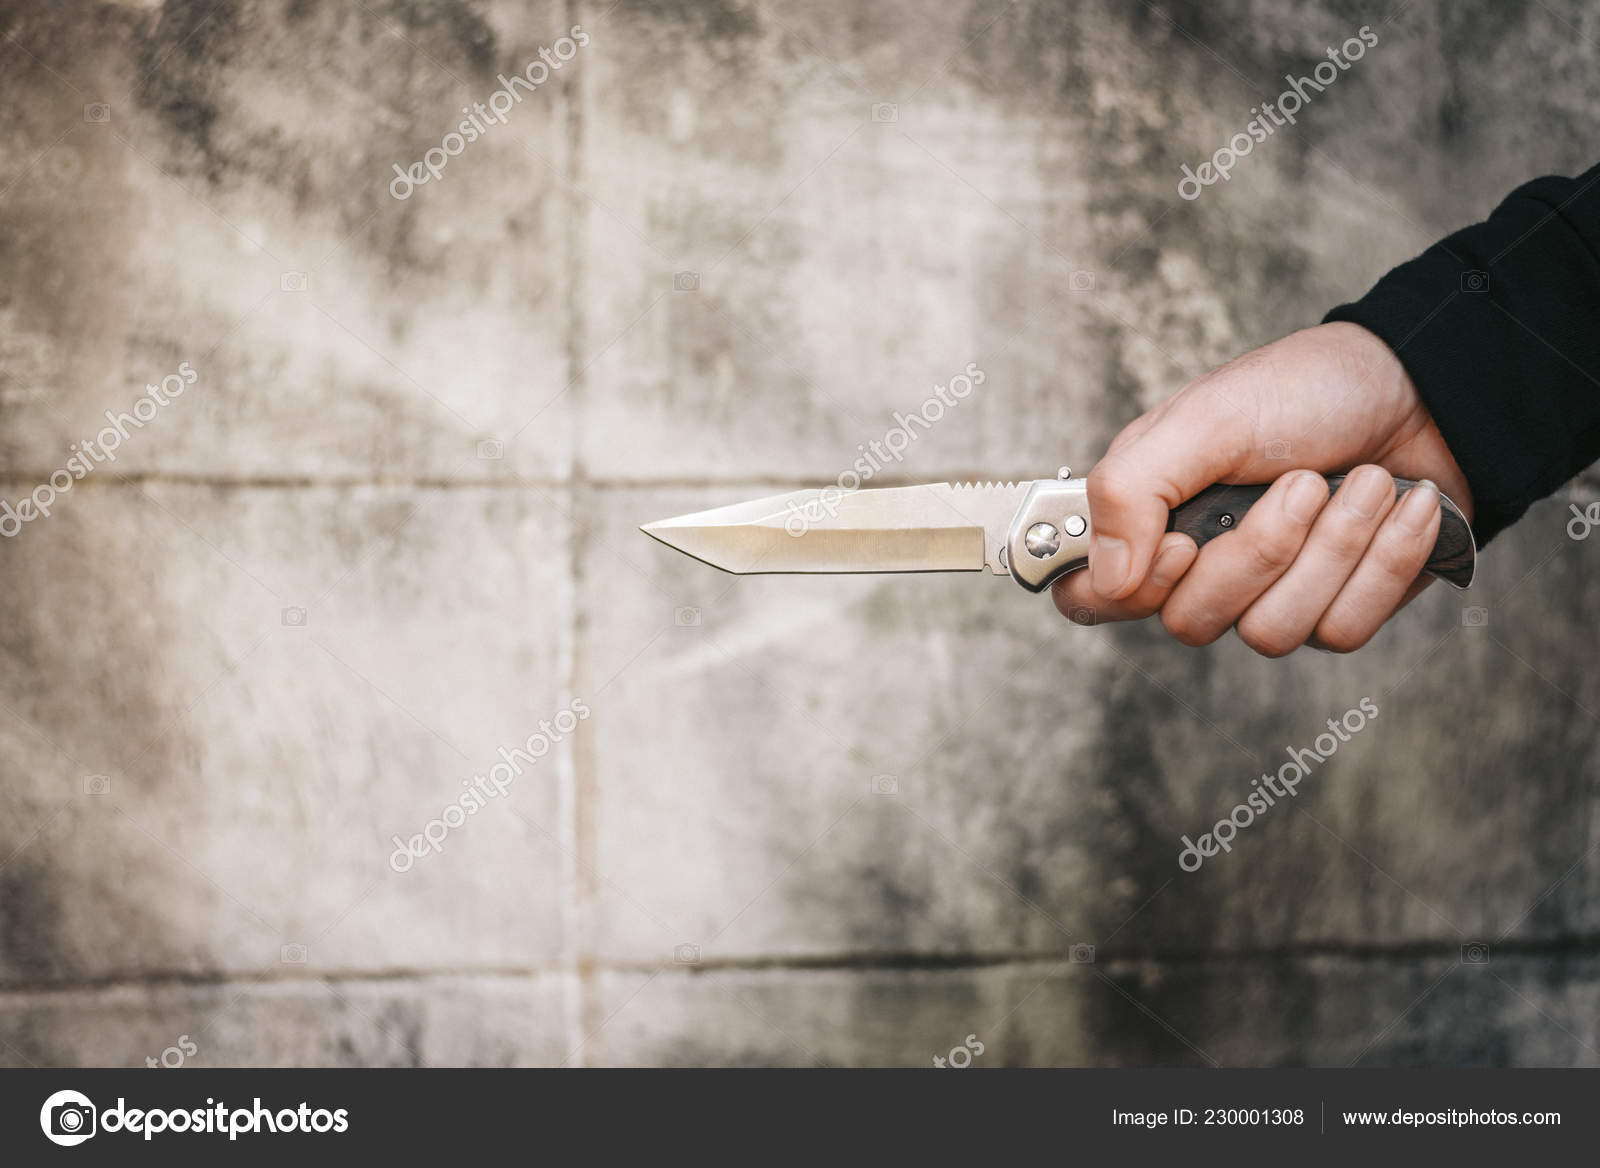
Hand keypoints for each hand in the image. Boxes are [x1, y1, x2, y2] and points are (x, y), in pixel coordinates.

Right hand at [1053, 322, 1472, 655]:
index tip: (1181, 543)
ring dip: (1335, 548)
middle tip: (1300, 480)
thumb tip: (1109, 577)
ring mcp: (1270, 594)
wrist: (1427, 390)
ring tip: (1365, 480)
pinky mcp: (1338, 609)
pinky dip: (1384, 562)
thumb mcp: (1206, 418)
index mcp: (1150, 515)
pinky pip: (1343, 631)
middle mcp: (1203, 566)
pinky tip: (1403, 507)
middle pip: (1193, 622)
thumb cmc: (1307, 390)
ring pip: (1272, 634)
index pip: (1091, 597)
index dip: (1130, 591)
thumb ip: (1132, 489)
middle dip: (1262, 550)